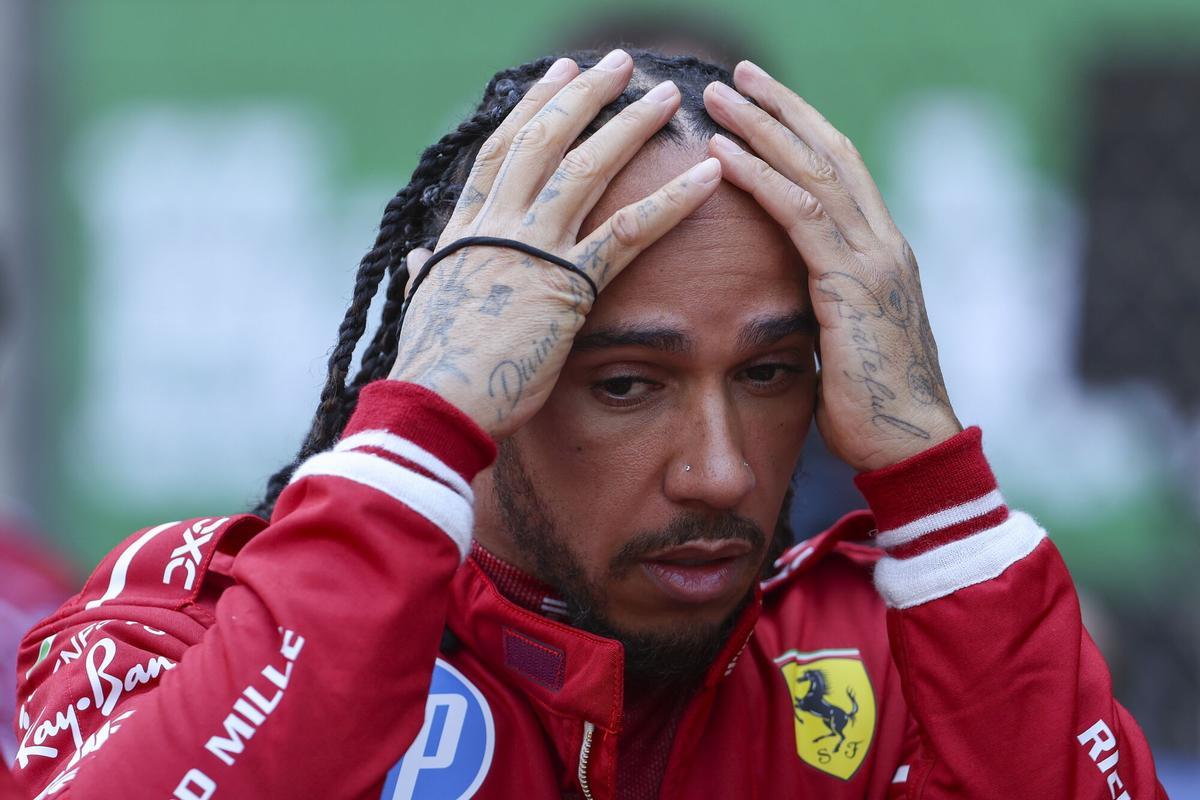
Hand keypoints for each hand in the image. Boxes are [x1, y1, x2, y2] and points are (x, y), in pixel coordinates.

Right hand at [389, 51, 722, 439]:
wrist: (437, 399)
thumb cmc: (432, 364)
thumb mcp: (424, 304)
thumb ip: (428, 271)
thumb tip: (419, 257)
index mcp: (464, 228)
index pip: (501, 149)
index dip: (532, 107)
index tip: (557, 73)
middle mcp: (498, 225)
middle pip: (545, 139)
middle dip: (585, 95)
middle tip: (618, 63)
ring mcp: (534, 249)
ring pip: (586, 169)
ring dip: (630, 127)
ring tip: (666, 97)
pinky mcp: (569, 285)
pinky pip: (630, 232)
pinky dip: (673, 201)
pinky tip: (708, 176)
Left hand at [703, 61, 960, 471]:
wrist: (910, 445)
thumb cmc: (871, 406)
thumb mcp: (843, 340)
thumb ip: (823, 305)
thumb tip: (788, 297)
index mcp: (882, 253)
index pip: (841, 171)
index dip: (802, 131)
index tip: (764, 104)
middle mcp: (883, 243)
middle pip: (830, 152)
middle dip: (782, 108)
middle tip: (739, 74)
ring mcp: (872, 259)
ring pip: (814, 171)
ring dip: (764, 128)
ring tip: (721, 97)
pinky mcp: (850, 285)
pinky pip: (799, 216)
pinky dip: (761, 179)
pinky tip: (725, 156)